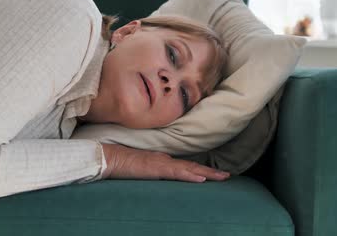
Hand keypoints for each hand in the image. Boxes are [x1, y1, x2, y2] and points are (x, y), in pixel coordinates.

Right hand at [100, 143, 229, 182]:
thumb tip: (157, 174)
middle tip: (227, 176)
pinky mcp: (156, 168)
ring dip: (207, 173)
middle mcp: (165, 159)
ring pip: (189, 168)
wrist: (109, 157)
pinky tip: (201, 178)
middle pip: (192, 166)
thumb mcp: (139, 168)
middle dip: (210, 172)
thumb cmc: (120, 162)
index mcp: (161, 159)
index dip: (200, 169)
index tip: (214, 174)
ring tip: (223, 177)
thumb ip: (149, 170)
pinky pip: (177, 172)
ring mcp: (161, 162)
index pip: (185, 165)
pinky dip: (190, 175)